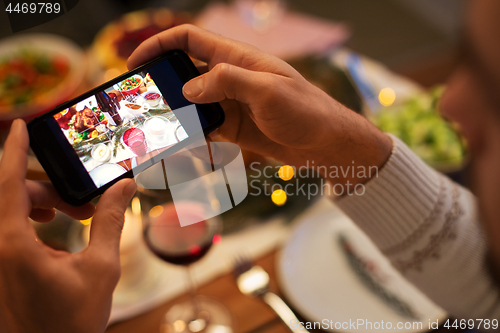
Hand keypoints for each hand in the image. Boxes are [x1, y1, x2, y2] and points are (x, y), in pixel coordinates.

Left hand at [0, 119, 136, 332]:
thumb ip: (111, 221)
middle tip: (86, 204)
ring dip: (42, 204)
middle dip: (51, 188)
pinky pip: (10, 227)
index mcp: (13, 244)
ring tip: (77, 215)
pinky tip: (56, 230)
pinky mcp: (2, 266)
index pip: (8, 182)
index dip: (14, 149)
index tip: (21, 125)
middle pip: (14, 195)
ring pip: (12, 210)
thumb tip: (125, 187)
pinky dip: (32, 219)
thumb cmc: (71, 321)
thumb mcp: (101, 267)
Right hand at [128, 24, 391, 184]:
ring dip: (174, 113)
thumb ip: (227, 82)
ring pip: (192, 102)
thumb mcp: (267, 91)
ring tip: (156, 128)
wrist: (326, 144)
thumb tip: (188, 88)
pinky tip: (181, 144)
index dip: (161, 44)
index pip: (191, 39)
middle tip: (141, 102)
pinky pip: (204, 126)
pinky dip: (191, 133)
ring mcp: (231, 103)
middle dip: (162, 83)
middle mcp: (231, 78)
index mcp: (238, 59)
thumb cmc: (306, 111)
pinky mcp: (234, 127)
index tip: (137, 61)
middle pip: (186, 72)